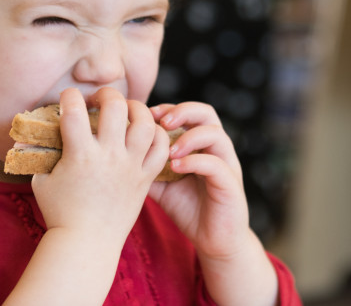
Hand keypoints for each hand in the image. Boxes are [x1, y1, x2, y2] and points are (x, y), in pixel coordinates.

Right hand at [32, 87, 169, 243]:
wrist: (86, 243)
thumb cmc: (60, 212)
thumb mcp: (41, 180)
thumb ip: (37, 153)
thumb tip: (25, 133)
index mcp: (80, 155)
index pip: (73, 111)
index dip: (68, 96)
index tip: (67, 98)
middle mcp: (109, 156)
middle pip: (116, 106)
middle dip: (106, 93)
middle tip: (99, 100)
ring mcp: (130, 166)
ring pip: (145, 123)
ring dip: (137, 108)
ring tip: (127, 110)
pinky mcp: (145, 177)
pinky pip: (161, 148)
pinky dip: (157, 134)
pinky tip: (146, 131)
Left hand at [148, 102, 249, 258]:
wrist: (214, 241)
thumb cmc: (189, 210)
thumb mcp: (163, 185)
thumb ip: (148, 167)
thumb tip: (119, 152)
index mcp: (202, 145)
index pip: (190, 113)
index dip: (170, 108)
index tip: (147, 114)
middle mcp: (217, 150)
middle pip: (207, 113)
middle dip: (182, 112)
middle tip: (160, 121)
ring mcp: (227, 165)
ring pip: (216, 134)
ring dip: (189, 137)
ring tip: (168, 150)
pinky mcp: (231, 184)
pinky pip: (216, 164)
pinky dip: (194, 162)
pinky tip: (174, 168)